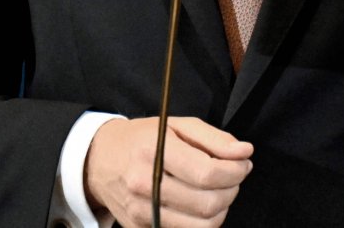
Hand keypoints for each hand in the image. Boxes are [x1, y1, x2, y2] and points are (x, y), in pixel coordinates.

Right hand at [83, 116, 252, 227]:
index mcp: (154, 152)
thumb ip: (214, 138)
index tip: (243, 162)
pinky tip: (201, 204)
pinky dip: (203, 222)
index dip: (235, 171)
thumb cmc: (142, 140)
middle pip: (207, 204)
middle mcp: (144, 185)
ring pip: (201, 226)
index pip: (207, 173)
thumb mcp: (176, 125)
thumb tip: (244, 152)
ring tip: (219, 190)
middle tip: (234, 176)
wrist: (99, 160)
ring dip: (221, 209)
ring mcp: (141, 212)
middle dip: (232, 190)